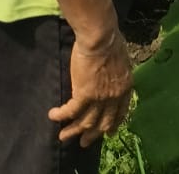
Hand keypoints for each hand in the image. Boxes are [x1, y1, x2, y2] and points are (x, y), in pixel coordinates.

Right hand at [50, 29, 133, 146]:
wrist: (101, 37)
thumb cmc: (110, 40)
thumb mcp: (120, 60)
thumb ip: (116, 73)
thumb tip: (109, 74)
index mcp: (125, 87)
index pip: (120, 113)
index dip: (113, 124)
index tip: (108, 133)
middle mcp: (114, 97)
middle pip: (103, 122)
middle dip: (92, 134)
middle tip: (84, 142)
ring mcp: (100, 98)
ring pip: (86, 122)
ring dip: (73, 131)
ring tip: (63, 137)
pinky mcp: (84, 94)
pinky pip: (71, 111)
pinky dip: (61, 115)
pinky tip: (52, 116)